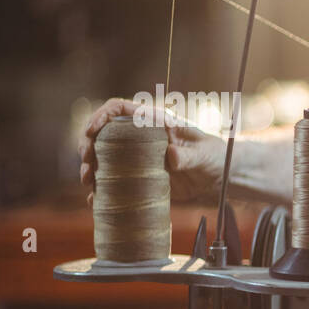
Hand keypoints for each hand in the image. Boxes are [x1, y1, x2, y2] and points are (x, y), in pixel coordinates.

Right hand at [79, 97, 225, 204]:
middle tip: (87, 163)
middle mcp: (140, 139)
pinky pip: (115, 182)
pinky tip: (94, 199)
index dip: (100, 116)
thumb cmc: (215, 156)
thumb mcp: (205, 154)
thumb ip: (189, 155)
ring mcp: (137, 159)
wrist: (221, 176)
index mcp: (153, 123)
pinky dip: (102, 190)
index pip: (119, 109)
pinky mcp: (140, 178)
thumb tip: (171, 155)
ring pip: (103, 158)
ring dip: (90, 168)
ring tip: (88, 182)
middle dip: (88, 146)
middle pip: (102, 134)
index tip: (90, 132)